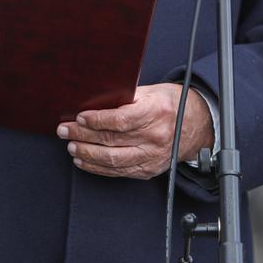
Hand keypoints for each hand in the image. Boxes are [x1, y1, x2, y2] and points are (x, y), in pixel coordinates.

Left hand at [59, 83, 212, 178]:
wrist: (196, 126)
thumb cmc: (172, 104)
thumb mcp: (153, 91)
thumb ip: (127, 96)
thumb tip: (96, 99)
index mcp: (157, 112)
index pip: (121, 120)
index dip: (97, 120)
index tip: (80, 117)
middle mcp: (156, 136)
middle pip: (112, 140)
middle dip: (83, 136)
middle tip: (66, 131)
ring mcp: (153, 156)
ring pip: (112, 159)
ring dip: (87, 154)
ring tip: (72, 146)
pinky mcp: (148, 170)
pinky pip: (118, 171)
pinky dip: (98, 167)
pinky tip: (84, 161)